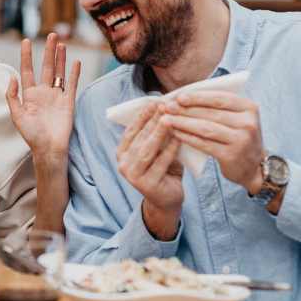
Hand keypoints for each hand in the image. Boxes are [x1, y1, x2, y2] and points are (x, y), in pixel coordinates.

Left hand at [6, 32, 81, 159]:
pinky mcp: (68, 102)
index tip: (26, 41)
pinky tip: (75, 61)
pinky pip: (72, 84)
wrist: (49, 148)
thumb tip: (12, 77)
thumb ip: (13, 96)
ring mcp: (57, 96)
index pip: (27, 70)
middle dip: (49, 51)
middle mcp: (44, 92)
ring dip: (61, 58)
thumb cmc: (31, 135)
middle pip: (47, 67)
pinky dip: (74, 73)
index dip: (27, 56)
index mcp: (30, 95)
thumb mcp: (16, 116)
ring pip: (59, 72)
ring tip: (62, 43)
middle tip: (52, 35)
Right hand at [116, 104, 183, 239]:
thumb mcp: (156, 150)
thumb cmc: (163, 169)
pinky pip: (160, 164)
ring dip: (158, 133)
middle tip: (164, 105)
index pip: (131, 130)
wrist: (167, 200)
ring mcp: (133, 176)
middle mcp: (123, 164)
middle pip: (139, 138)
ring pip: (147, 150)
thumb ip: (155, 134)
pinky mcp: (147, 185)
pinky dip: (170, 150)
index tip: (154, 101)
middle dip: (152, 121)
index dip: (142, 115)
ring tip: (169, 119)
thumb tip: (163, 106)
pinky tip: (179, 138)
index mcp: (122, 153)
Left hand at [161, 91, 264, 194]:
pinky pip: (204, 144)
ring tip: (166, 120)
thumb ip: (218, 106)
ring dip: (183, 123)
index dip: (197, 97)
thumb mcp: (237, 118)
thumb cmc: (238, 137)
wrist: (254, 167)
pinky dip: (188, 137)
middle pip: (210, 113)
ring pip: (205, 128)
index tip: (178, 97)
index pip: (219, 98)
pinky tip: (175, 133)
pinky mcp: (231, 155)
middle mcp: (248, 123)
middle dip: (185, 109)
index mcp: (249, 108)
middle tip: (166, 107)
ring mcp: (240, 140)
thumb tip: (184, 97)